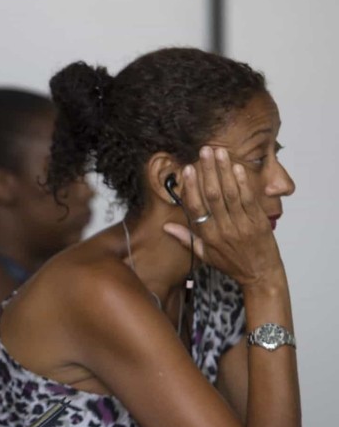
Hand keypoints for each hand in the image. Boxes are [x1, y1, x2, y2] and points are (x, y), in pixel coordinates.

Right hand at [163, 146, 283, 286]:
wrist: (261, 275)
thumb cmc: (232, 264)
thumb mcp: (205, 255)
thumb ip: (185, 239)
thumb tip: (165, 227)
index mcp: (208, 236)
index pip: (196, 207)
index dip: (192, 187)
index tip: (188, 169)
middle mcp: (224, 229)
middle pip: (213, 195)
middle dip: (208, 171)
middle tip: (204, 151)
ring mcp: (242, 224)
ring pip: (231, 194)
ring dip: (224, 171)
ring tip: (220, 152)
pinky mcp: (259, 221)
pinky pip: (249, 199)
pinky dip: (243, 182)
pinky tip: (237, 168)